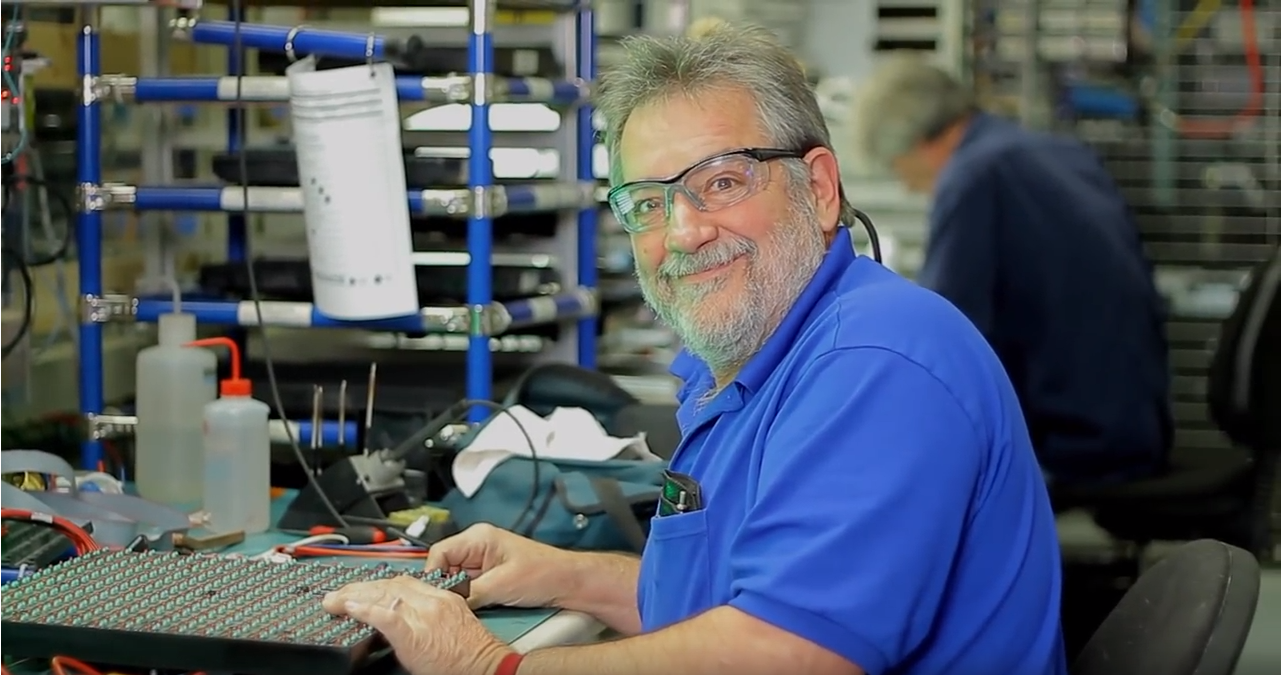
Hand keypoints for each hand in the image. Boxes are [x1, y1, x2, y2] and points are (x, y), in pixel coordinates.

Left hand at [322, 575, 511, 674]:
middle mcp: (431, 601)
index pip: (403, 582)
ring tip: (335, 601)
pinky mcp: (414, 633)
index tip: (362, 590)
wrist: (487, 666)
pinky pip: (385, 615)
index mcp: (440, 597)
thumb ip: (428, 615)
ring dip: (354, 596)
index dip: (378, 584)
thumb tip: (400, 618)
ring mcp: (423, 615)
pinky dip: (365, 609)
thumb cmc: (473, 652)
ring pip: (384, 595)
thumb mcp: (451, 624)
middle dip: (361, 588)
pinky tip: (348, 607)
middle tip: (339, 594)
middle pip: (389, 585)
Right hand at [425, 523, 573, 609]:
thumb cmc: (544, 573)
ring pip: (455, 579)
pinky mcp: (489, 575)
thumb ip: (469, 593)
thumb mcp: (501, 585)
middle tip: (450, 603)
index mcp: (478, 537)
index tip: (434, 594)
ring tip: (467, 605)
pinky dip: (468, 597)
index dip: (433, 574)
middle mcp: (478, 546)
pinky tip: (476, 605)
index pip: (439, 553)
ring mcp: (483, 561)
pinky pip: (467, 586)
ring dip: (458, 593)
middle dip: (445, 586)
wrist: (568, 582)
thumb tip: (446, 602)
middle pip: (444, 566)